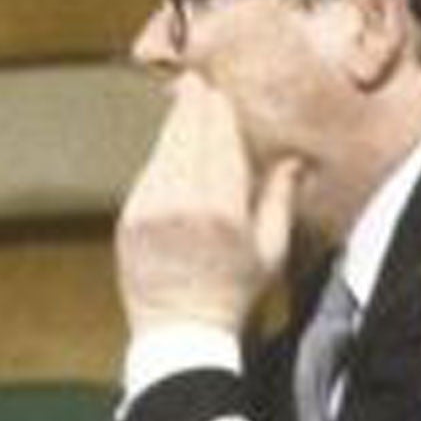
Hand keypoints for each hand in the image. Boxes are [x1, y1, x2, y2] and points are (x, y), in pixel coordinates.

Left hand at [116, 72, 302, 334]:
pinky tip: (172, 164)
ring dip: (174, 130)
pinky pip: (146, 175)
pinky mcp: (128, 218)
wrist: (181, 335)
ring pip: (162, 148)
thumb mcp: (270, 252)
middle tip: (197, 85)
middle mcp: (183, 201)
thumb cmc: (233, 296)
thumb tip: (292, 160)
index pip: (219, 135)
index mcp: (223, 207)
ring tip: (185, 113)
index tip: (220, 92)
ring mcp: (149, 208)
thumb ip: (279, 199)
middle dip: (192, 106)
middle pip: (185, 130)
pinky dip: (160, 163)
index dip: (219, 108)